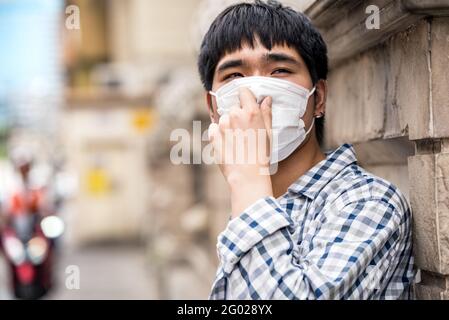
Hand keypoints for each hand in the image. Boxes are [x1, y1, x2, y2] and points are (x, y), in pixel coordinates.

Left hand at [208, 87, 273, 217]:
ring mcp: (222, 125)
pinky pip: (214, 128)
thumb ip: (267, 114)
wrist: (247, 176)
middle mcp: (235, 115)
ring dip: (228, 125)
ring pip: (224, 118)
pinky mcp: (213, 136)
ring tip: (237, 141)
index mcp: (251, 112)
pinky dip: (218, 134)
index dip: (245, 97)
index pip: (243, 91)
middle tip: (244, 131)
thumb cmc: (261, 156)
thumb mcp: (269, 134)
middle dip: (238, 115)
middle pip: (234, 107)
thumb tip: (266, 99)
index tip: (247, 105)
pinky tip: (227, 144)